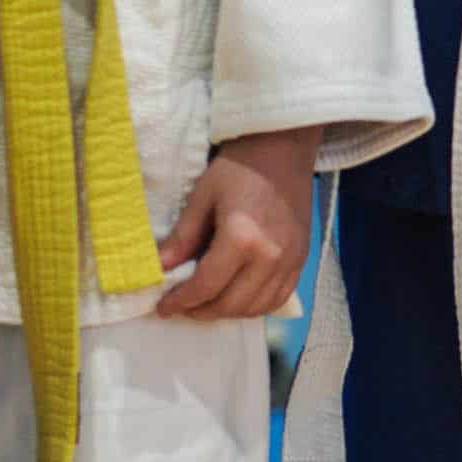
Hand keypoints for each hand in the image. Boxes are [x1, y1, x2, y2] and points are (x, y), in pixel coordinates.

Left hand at [154, 126, 317, 319]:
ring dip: (228, 312)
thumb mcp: (203, 197)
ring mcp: (291, 259)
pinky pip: (279, 298)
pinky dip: (255, 306)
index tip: (163, 306)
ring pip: (256, 308)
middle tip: (182, 305)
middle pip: (231, 304)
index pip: (206, 286)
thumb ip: (183, 237)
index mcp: (242, 238)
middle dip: (201, 311)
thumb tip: (159, 269)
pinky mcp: (302, 258)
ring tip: (208, 302)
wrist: (283, 149)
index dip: (180, 301)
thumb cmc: (239, 168)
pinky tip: (238, 296)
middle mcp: (271, 256)